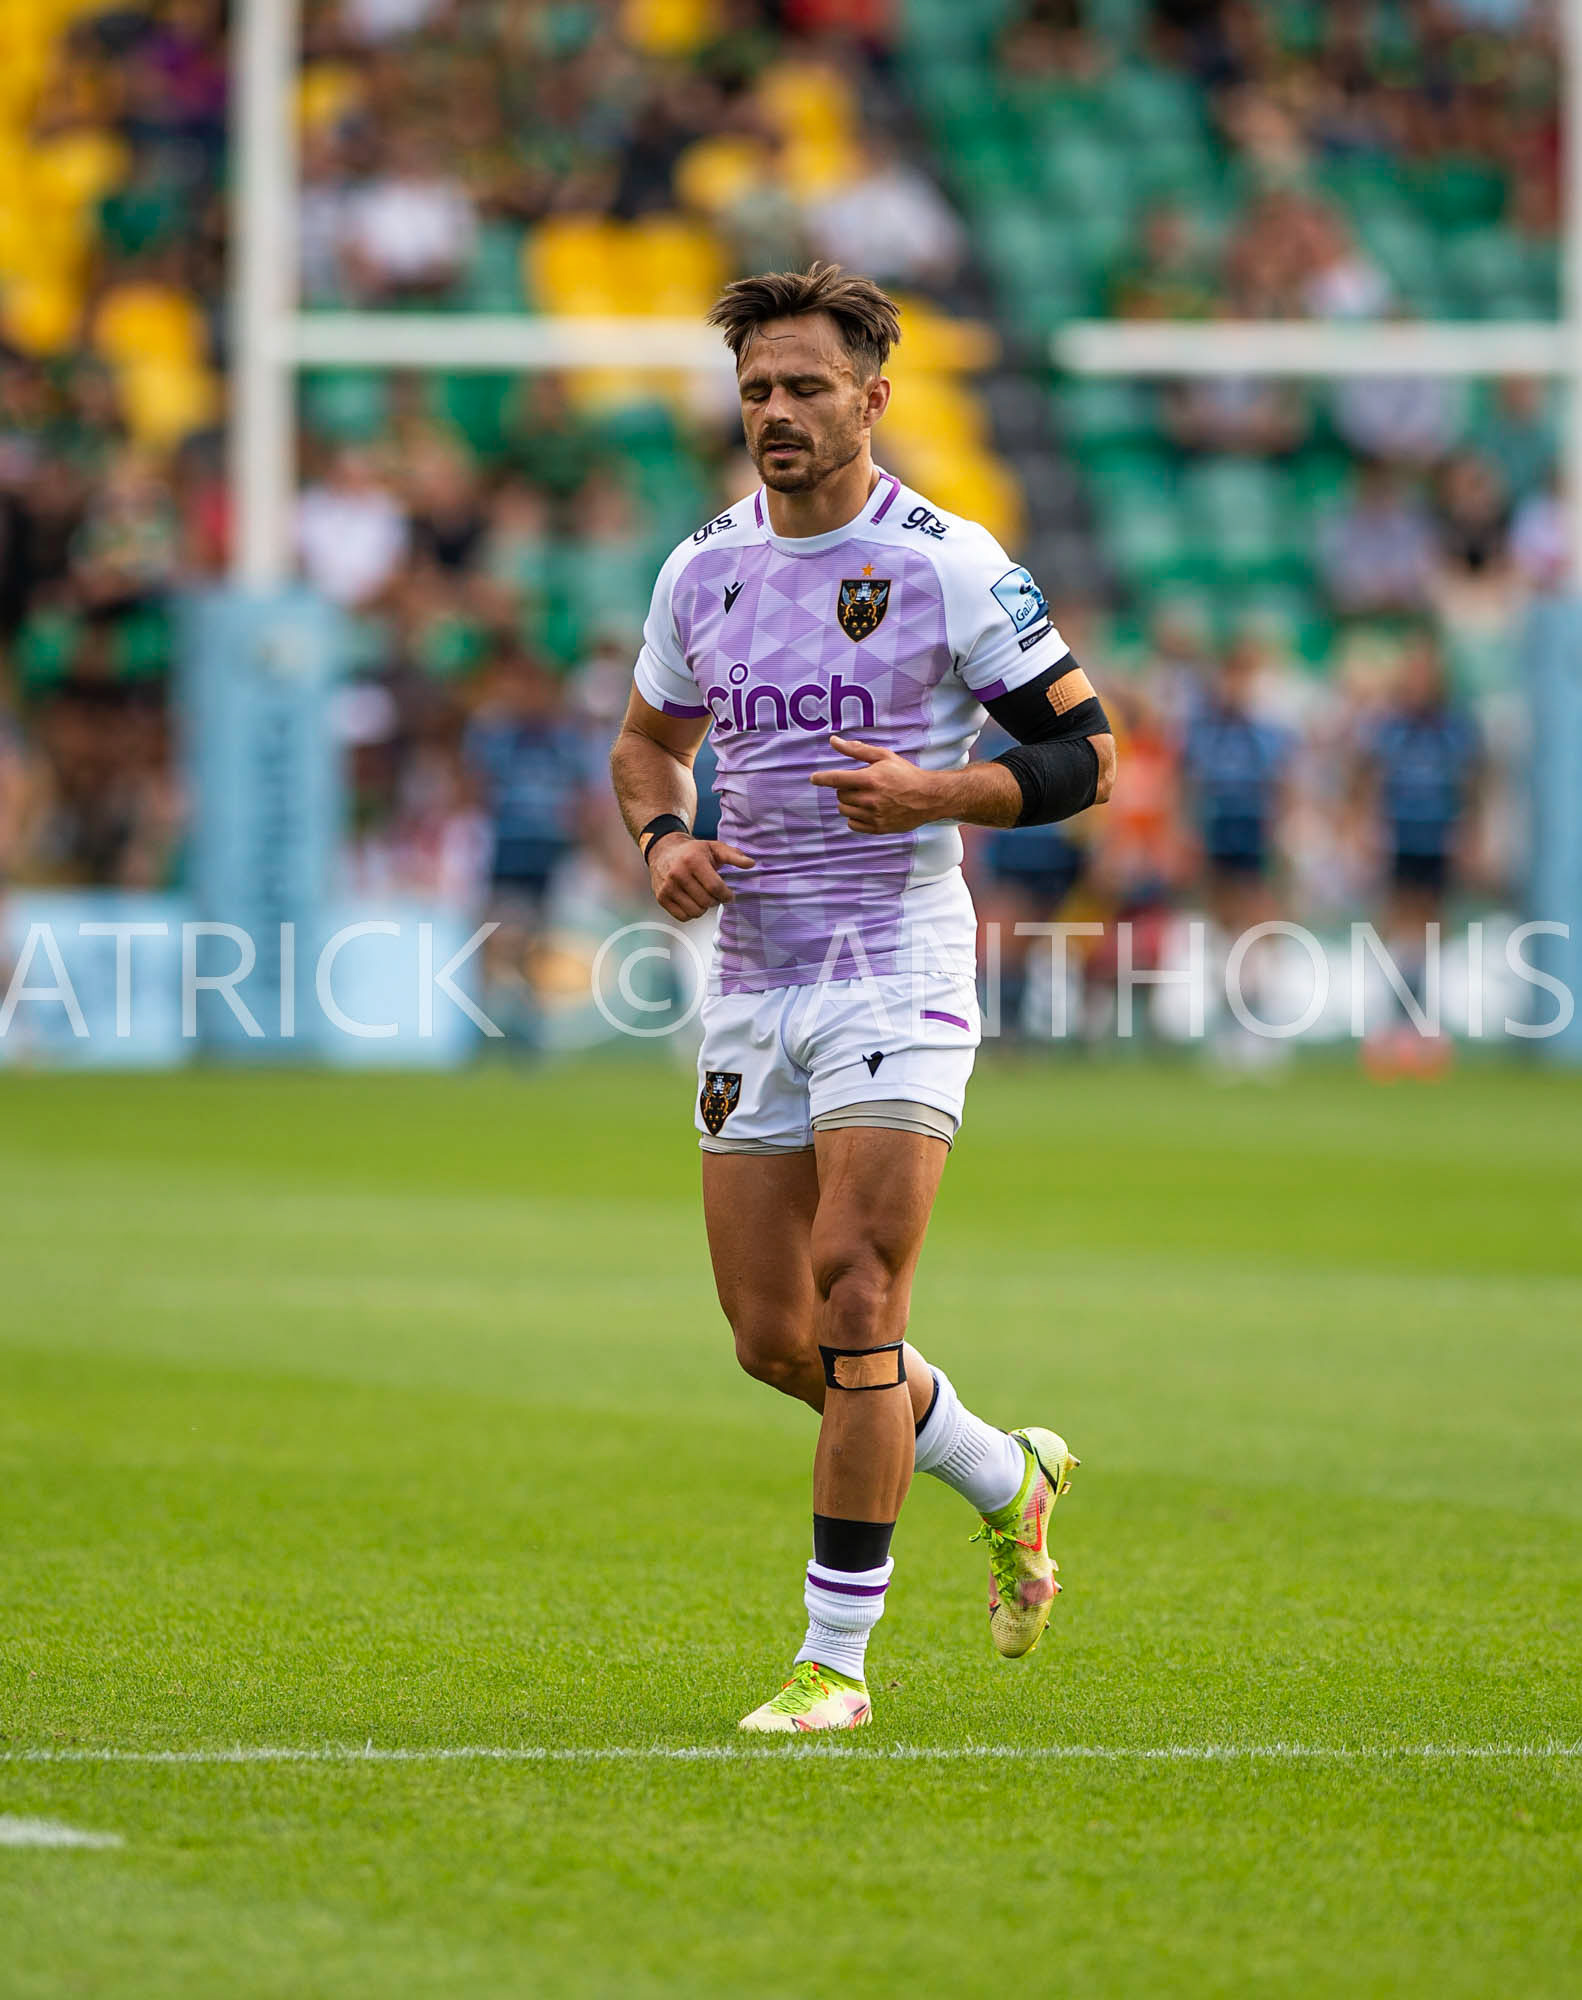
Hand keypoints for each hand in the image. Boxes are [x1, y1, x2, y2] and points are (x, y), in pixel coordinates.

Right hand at [647, 835, 754, 920]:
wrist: (663, 850)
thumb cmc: (692, 851)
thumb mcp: (714, 848)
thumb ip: (734, 856)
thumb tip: (750, 864)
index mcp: (693, 860)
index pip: (715, 887)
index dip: (726, 895)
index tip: (729, 895)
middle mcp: (678, 874)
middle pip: (706, 901)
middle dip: (716, 900)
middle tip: (715, 894)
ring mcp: (668, 887)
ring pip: (695, 911)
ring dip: (704, 908)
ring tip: (703, 896)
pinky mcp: (661, 898)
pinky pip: (683, 917)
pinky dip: (691, 913)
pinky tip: (693, 901)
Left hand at [809, 736, 943, 833]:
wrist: (928, 797)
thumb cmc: (905, 774)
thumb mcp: (883, 756)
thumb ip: (856, 750)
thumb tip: (833, 741)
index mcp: (870, 779)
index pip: (836, 779)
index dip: (821, 778)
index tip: (814, 778)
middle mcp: (870, 799)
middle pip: (840, 795)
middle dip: (845, 788)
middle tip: (861, 784)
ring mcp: (873, 816)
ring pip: (844, 810)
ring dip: (848, 802)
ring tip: (864, 796)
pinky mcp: (878, 828)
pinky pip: (852, 824)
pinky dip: (855, 817)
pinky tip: (867, 809)